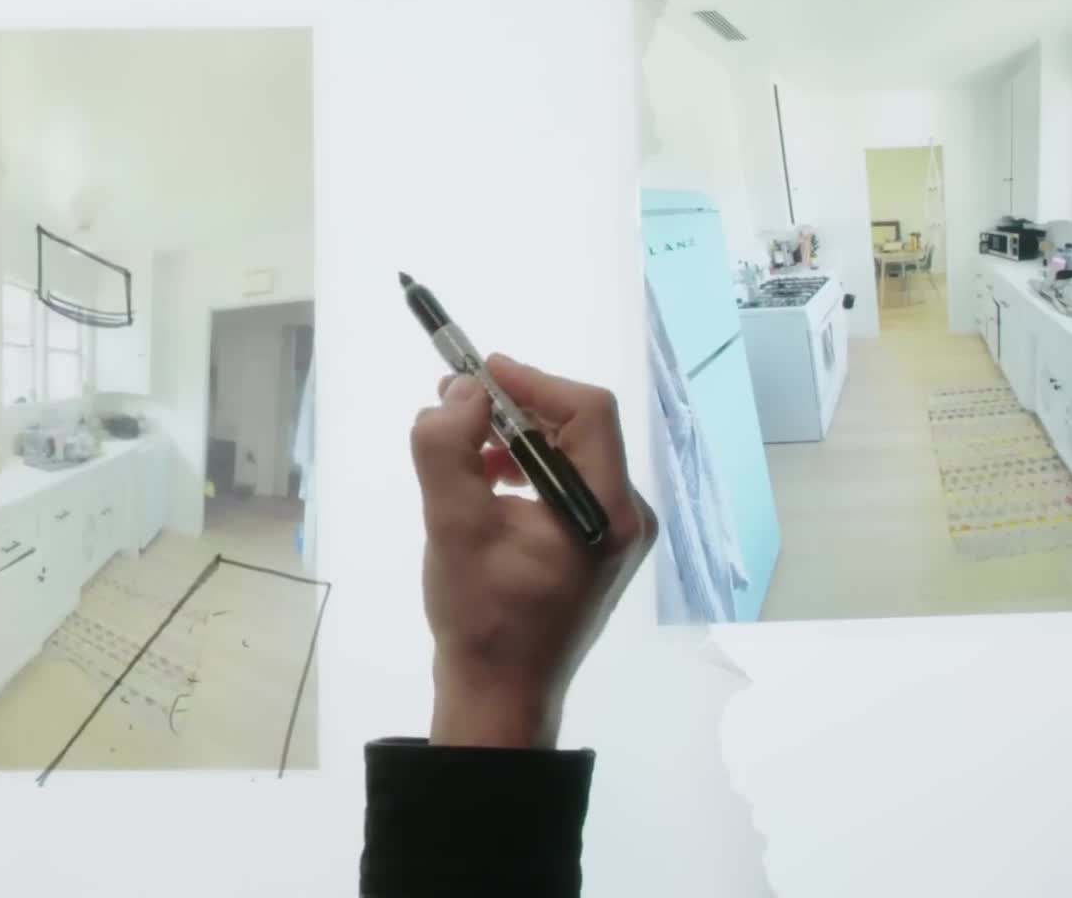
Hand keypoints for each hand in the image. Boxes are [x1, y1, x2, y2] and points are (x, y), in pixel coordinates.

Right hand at [411, 355, 655, 749]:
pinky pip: (564, 484)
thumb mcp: (452, 527)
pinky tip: (484, 484)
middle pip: (580, 429)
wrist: (499, 697)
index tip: (475, 374)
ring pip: (569, 455)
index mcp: (606, 511)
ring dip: (515, 438)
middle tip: (455, 402)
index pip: (587, 412)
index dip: (531, 381)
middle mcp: (623, 516)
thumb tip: (461, 393)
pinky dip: (524, 469)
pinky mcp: (594, 548)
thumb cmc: (481, 619)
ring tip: (461, 449)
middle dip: (516, 407)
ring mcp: (612, 535)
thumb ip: (447, 450)